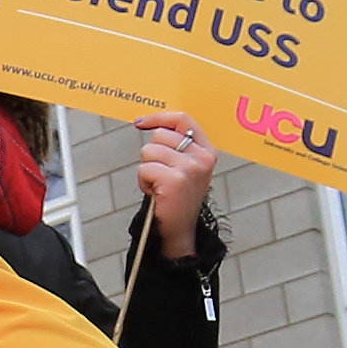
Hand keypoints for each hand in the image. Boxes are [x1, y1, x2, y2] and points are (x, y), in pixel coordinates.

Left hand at [132, 111, 214, 258]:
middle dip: (152, 154)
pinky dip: (143, 182)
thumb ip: (178, 145)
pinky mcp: (174, 180)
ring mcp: (190, 168)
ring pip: (148, 151)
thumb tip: (150, 122)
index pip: (182, 120)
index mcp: (206, 150)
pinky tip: (156, 192)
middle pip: (159, 135)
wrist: (180, 229)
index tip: (140, 122)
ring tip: (160, 184)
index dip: (158, 118)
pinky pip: (143, 169)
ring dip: (147, 169)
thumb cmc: (178, 196)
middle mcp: (202, 158)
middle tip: (162, 174)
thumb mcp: (186, 166)